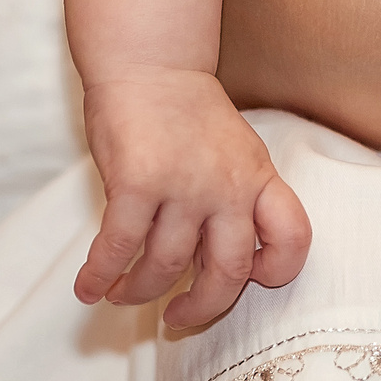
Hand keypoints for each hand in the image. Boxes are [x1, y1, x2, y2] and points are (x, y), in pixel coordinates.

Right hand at [76, 70, 312, 327]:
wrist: (151, 63)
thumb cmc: (189, 113)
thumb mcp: (235, 152)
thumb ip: (235, 200)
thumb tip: (219, 261)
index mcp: (258, 177)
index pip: (292, 237)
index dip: (276, 271)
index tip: (248, 281)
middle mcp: (227, 186)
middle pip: (228, 273)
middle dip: (200, 307)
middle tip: (176, 316)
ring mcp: (183, 185)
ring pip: (165, 267)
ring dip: (139, 291)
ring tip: (122, 293)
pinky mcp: (136, 184)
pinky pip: (119, 248)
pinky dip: (100, 276)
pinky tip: (89, 287)